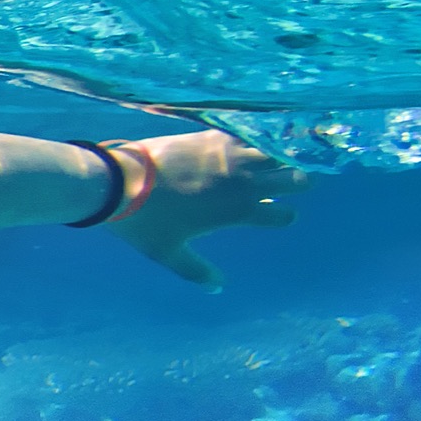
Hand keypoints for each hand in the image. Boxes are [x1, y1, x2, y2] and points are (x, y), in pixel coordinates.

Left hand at [106, 131, 308, 289]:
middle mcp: (245, 182)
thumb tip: (217, 289)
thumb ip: (196, 271)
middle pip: (297, 178)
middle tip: (294, 183)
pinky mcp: (214, 135)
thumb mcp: (169, 253)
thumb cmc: (145, 223)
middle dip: (300, 182)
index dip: (283, 216)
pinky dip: (257, 134)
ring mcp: (231, 155)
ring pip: (279, 151)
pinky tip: (256, 135)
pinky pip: (248, 131)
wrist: (120, 183)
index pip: (284, 215)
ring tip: (282, 156)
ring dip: (284, 155)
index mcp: (240, 212)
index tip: (273, 214)